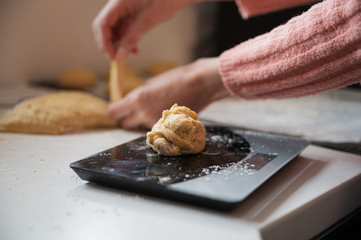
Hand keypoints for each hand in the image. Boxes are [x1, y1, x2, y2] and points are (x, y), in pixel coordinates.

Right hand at [92, 0, 189, 58]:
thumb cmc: (167, 0)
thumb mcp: (149, 20)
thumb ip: (132, 38)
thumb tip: (118, 56)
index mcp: (119, 1)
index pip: (102, 23)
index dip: (104, 42)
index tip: (111, 56)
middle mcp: (118, 5)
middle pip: (104, 27)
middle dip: (109, 44)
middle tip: (117, 58)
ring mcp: (124, 10)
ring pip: (114, 31)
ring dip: (119, 45)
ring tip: (130, 54)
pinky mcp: (131, 15)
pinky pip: (123, 31)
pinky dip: (127, 41)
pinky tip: (135, 50)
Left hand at [108, 57, 229, 128]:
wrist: (201, 84)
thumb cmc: (177, 78)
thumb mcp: (151, 82)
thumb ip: (137, 94)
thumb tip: (128, 101)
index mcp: (138, 99)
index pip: (114, 112)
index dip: (115, 110)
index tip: (118, 107)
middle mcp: (144, 114)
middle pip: (124, 123)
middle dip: (126, 117)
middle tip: (134, 109)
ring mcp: (155, 124)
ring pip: (139, 126)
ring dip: (141, 120)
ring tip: (154, 107)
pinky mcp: (166, 129)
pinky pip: (153, 128)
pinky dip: (154, 123)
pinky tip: (163, 112)